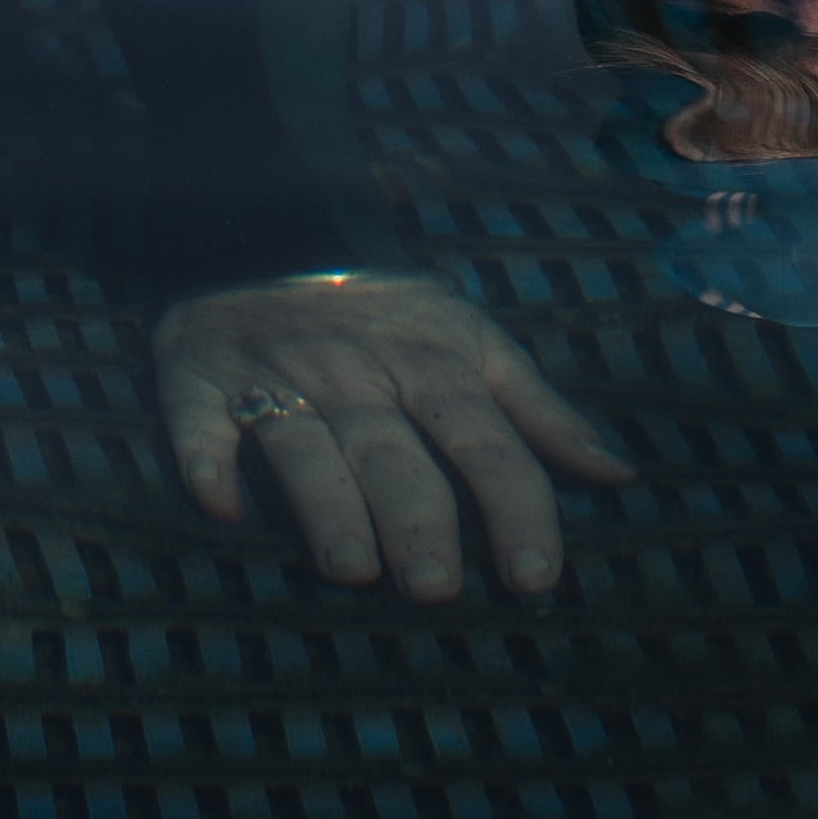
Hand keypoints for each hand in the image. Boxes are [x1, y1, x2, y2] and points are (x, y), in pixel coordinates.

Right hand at [156, 274, 630, 599]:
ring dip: (325, 503)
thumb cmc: (388, 313)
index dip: (513, 506)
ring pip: (303, 443)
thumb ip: (543, 413)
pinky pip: (200, 425)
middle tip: (435, 587)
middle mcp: (356, 372)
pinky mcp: (198, 378)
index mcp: (432, 361)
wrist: (269, 231)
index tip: (534, 576)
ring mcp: (275, 374)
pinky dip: (208, 464)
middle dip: (416, 515)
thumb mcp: (475, 342)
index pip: (484, 439)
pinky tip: (223, 509)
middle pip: (391, 450)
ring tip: (351, 571)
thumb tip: (619, 476)